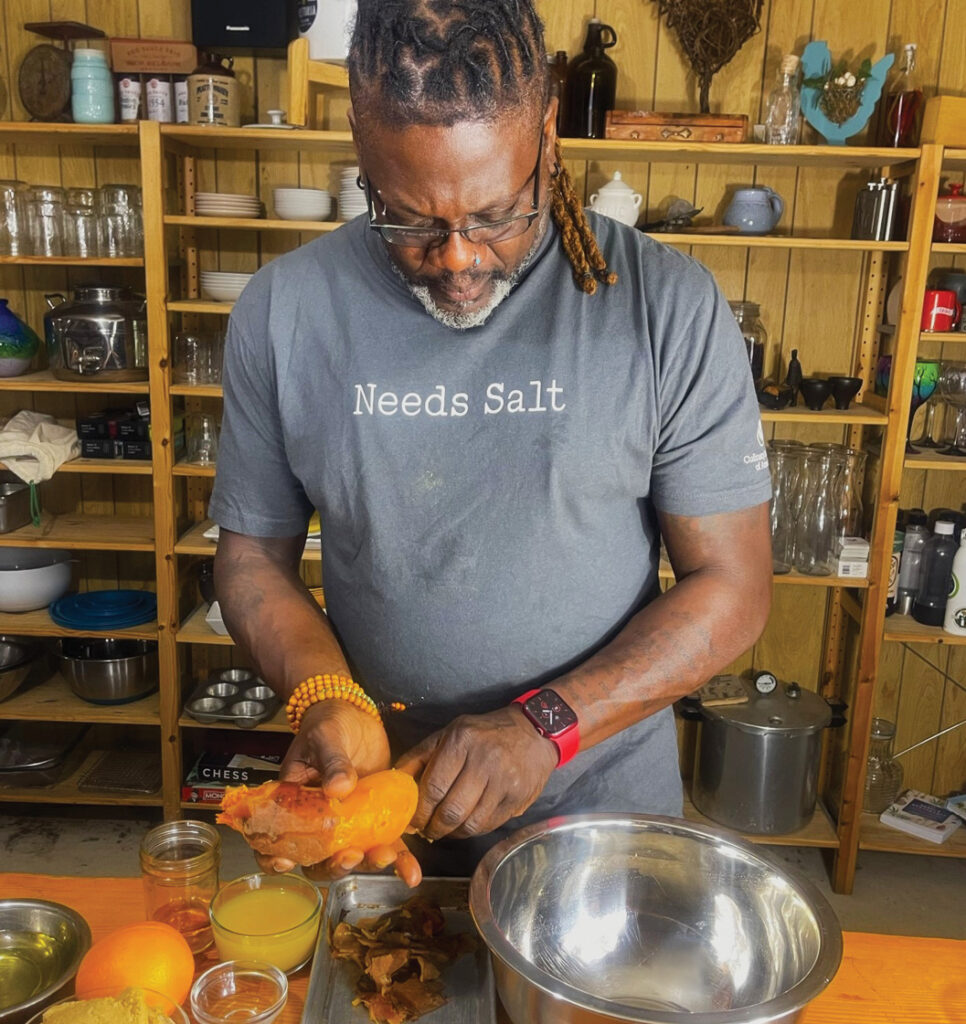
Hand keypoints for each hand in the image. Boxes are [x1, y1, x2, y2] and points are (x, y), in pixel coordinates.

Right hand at [255, 700, 421, 886]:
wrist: (354, 714)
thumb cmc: (327, 724)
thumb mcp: (324, 738)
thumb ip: (332, 762)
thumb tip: (339, 788)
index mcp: (294, 805)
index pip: (277, 840)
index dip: (277, 859)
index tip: (287, 862)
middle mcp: (319, 822)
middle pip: (319, 858)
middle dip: (334, 865)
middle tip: (349, 856)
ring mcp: (349, 823)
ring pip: (354, 855)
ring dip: (368, 863)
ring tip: (386, 856)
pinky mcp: (374, 818)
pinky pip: (386, 843)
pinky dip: (399, 860)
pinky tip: (411, 872)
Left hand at [395, 706, 557, 841]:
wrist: (534, 731)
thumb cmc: (485, 733)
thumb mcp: (450, 733)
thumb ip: (420, 756)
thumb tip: (393, 781)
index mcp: (462, 740)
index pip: (433, 787)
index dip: (419, 811)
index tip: (412, 820)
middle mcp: (484, 761)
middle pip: (451, 810)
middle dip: (433, 827)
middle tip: (426, 829)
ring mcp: (504, 782)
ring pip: (470, 824)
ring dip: (451, 833)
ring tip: (444, 829)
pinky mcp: (518, 798)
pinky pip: (488, 825)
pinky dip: (471, 830)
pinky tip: (464, 824)